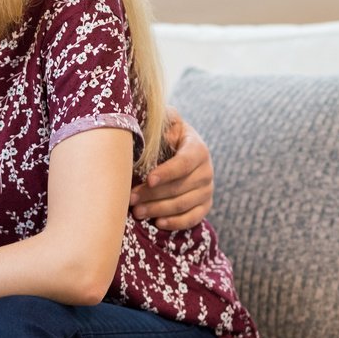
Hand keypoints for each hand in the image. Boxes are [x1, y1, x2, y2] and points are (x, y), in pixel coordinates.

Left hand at [130, 106, 213, 230]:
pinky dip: (176, 222)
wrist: (175, 152)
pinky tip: (157, 223)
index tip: (148, 179)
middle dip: (154, 195)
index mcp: (197, 148)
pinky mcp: (204, 205)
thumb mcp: (163, 124)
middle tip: (131, 199)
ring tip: (137, 212)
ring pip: (184, 204)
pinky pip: (193, 218)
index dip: (167, 172)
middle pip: (181, 186)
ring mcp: (207, 189)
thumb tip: (142, 114)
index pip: (184, 163)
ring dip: (159, 210)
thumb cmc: (163, 137)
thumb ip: (159, 119)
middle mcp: (206, 170)